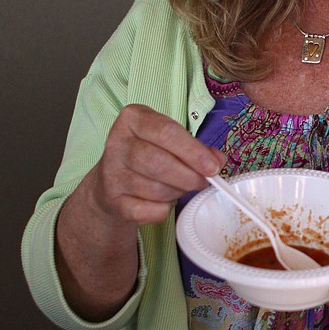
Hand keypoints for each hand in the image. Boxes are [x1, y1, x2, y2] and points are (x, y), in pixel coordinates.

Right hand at [85, 104, 221, 228]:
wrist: (113, 181)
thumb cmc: (149, 154)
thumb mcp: (170, 140)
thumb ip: (196, 148)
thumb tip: (217, 161)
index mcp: (133, 119)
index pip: (166, 133)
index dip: (194, 152)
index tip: (213, 167)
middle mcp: (117, 143)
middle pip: (159, 163)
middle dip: (189, 176)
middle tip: (203, 182)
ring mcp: (111, 172)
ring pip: (156, 189)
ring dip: (177, 192)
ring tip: (180, 187)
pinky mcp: (112, 200)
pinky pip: (147, 211)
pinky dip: (163, 210)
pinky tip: (164, 201)